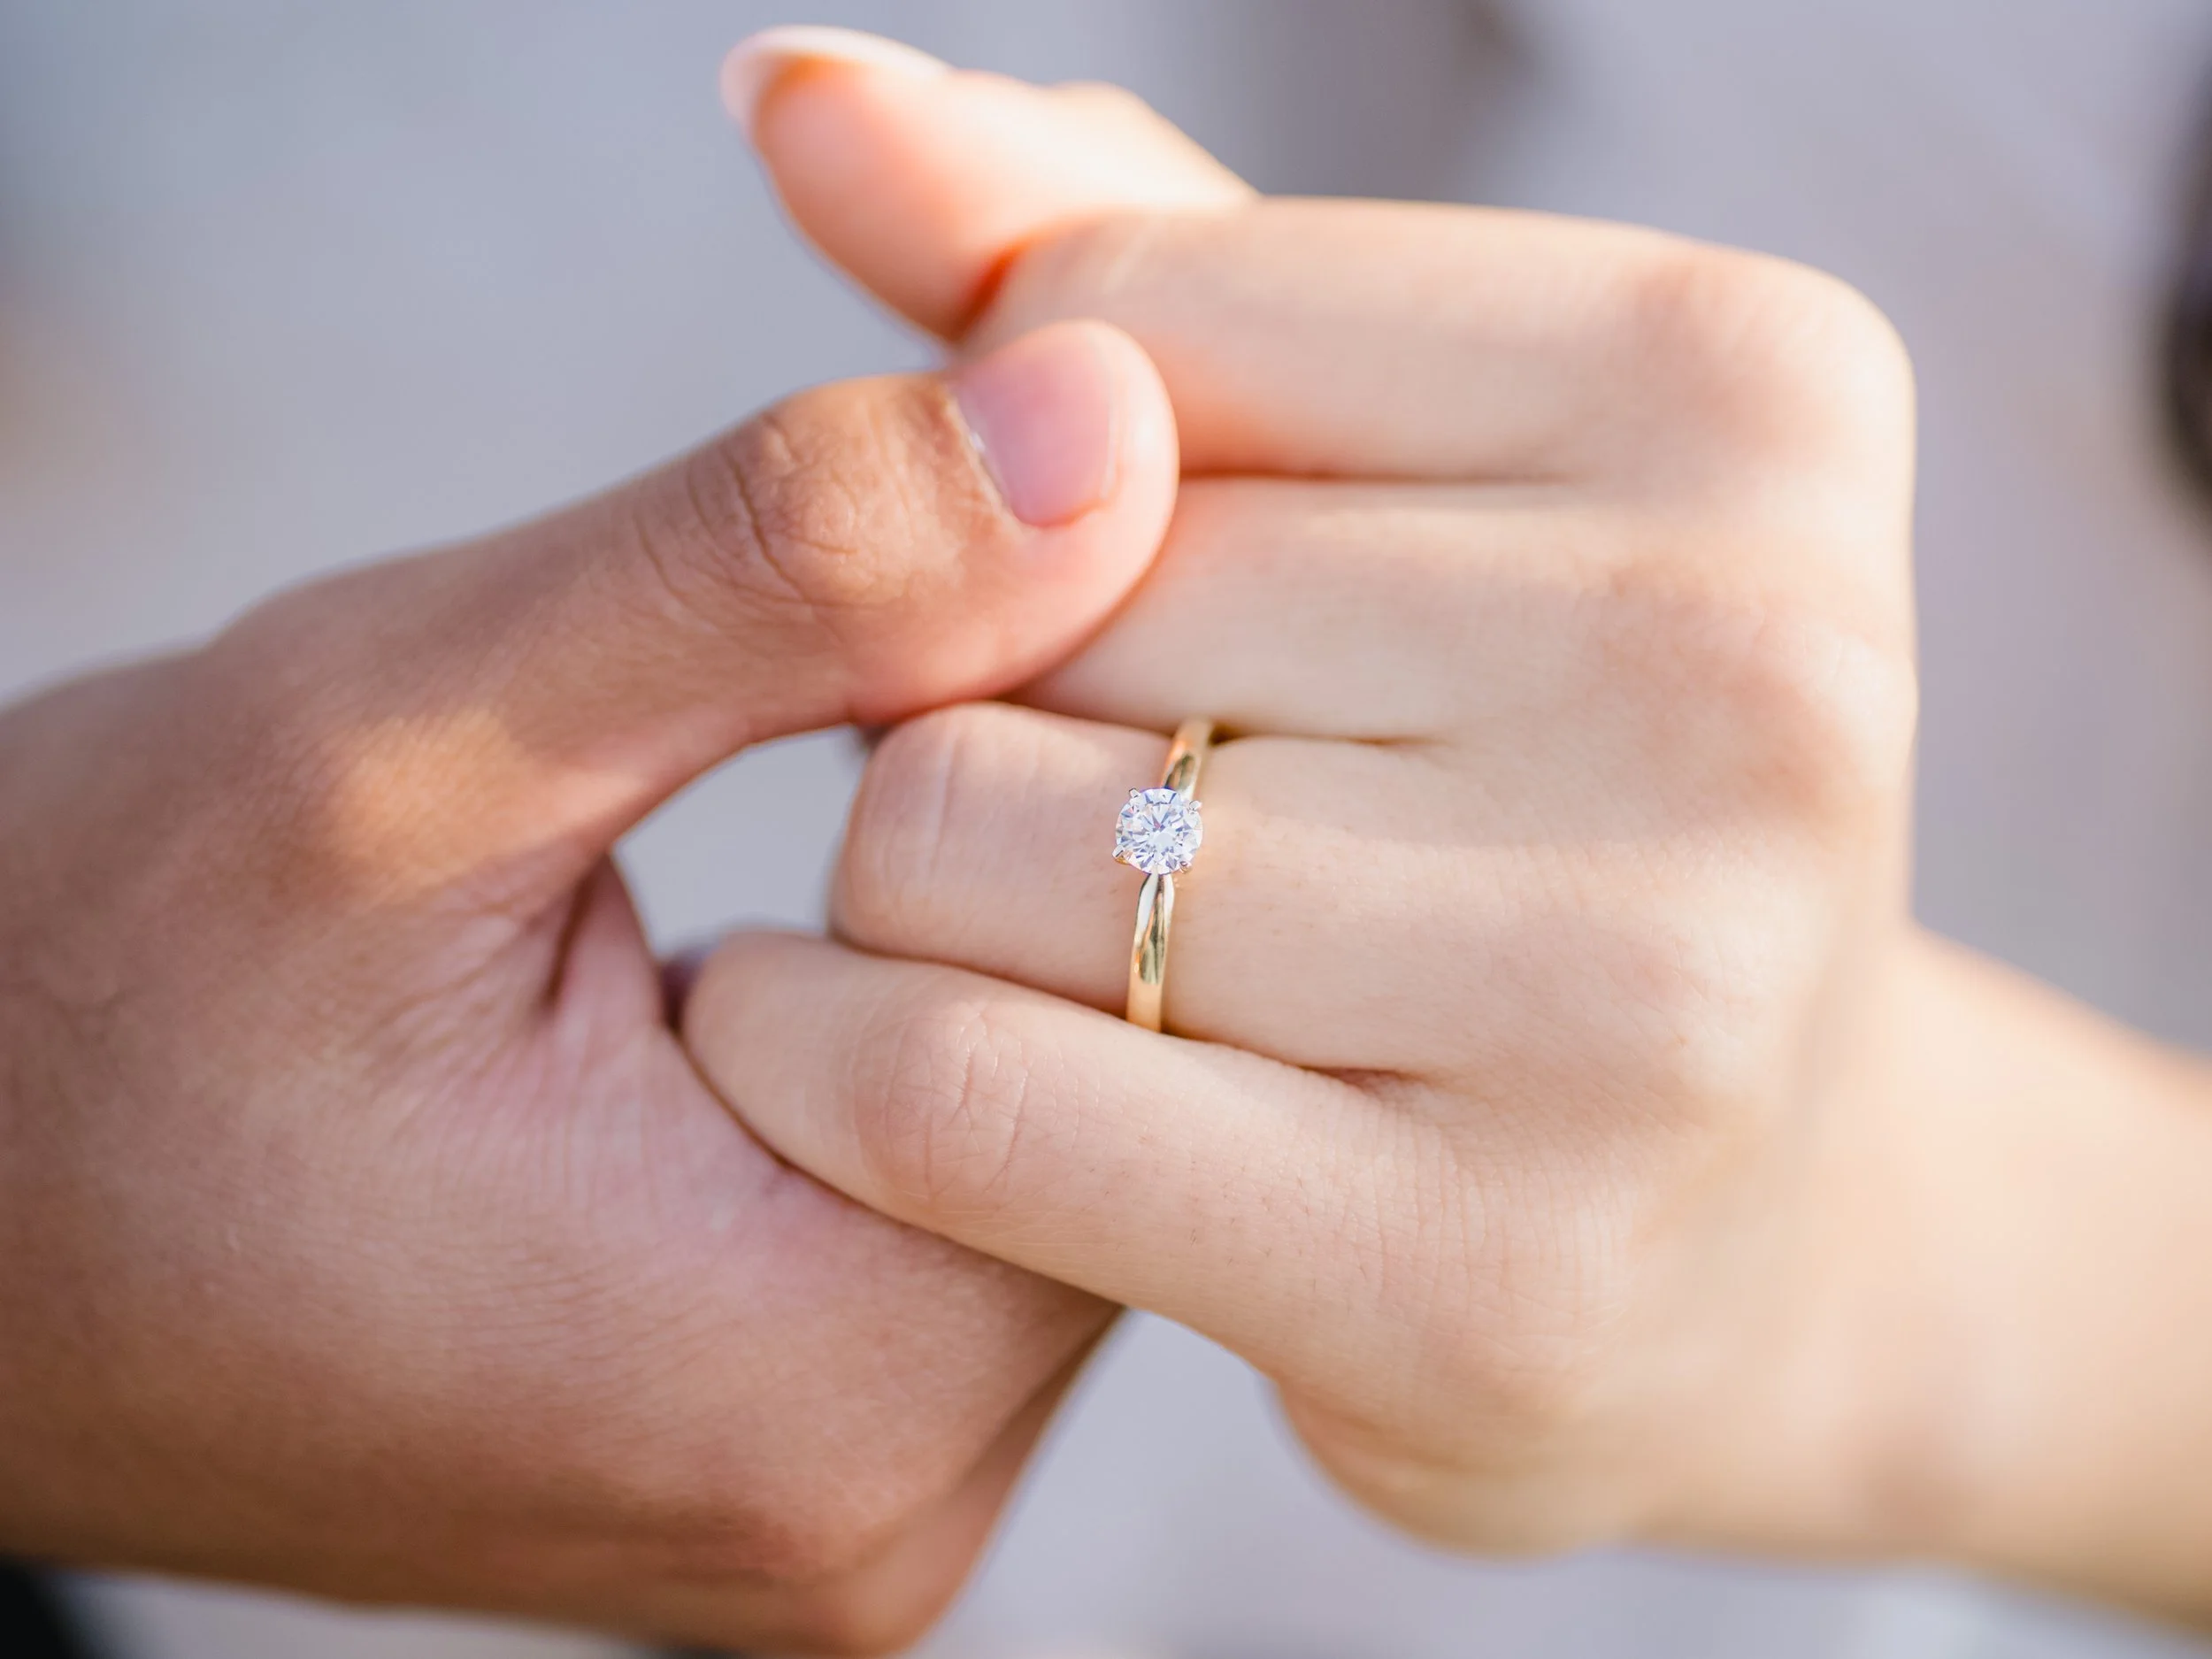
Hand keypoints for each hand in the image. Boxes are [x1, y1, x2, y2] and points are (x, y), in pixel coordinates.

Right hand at [0, 284, 1182, 1643]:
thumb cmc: (77, 999)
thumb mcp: (404, 727)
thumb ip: (778, 572)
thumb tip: (1113, 418)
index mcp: (825, 1383)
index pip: (1166, 996)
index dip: (1095, 737)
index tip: (971, 592)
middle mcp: (886, 1504)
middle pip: (1138, 1075)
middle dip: (1047, 828)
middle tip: (886, 663)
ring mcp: (858, 1499)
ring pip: (1069, 1120)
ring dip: (986, 917)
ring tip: (825, 798)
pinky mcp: (816, 1444)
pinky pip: (978, 1187)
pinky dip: (934, 1010)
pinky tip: (821, 915)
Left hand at [692, 42, 1928, 1563]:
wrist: (1725, 1232)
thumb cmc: (1502, 802)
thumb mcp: (1368, 481)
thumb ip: (1093, 263)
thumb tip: (802, 95)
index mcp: (1746, 391)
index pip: (1102, 318)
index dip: (1010, 474)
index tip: (1127, 599)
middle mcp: (1749, 669)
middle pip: (1029, 576)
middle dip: (983, 694)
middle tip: (1154, 818)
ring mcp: (1647, 989)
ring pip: (954, 829)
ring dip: (901, 897)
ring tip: (1088, 965)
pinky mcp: (1490, 1277)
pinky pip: (941, 1088)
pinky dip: (822, 1067)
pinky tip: (884, 1081)